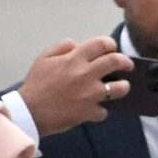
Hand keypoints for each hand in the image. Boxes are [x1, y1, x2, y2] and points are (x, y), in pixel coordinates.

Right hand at [15, 37, 135, 134]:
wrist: (29, 111)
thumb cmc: (36, 84)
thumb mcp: (44, 58)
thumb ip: (62, 47)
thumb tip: (78, 44)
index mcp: (74, 59)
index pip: (101, 44)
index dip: (110, 44)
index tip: (112, 48)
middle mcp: (85, 74)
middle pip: (116, 62)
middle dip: (125, 62)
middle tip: (128, 65)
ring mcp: (90, 94)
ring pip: (119, 88)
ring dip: (122, 86)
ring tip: (120, 86)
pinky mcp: (89, 112)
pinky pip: (104, 111)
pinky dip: (100, 110)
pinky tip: (94, 109)